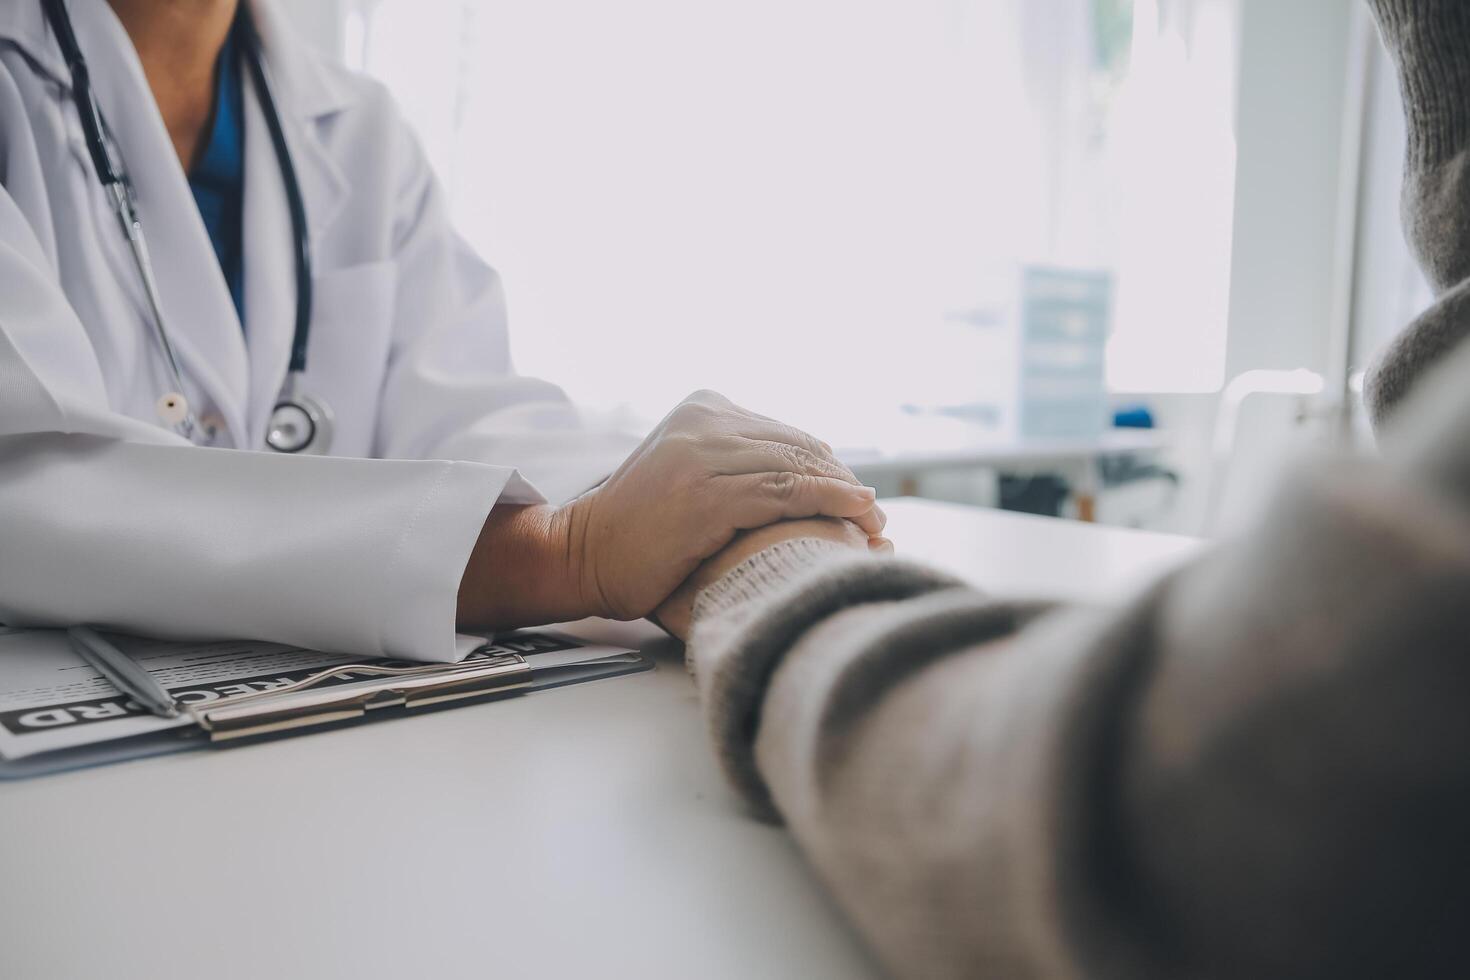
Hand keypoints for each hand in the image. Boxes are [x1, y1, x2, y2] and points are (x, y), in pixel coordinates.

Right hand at [564, 390, 884, 620]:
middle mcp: (704, 421)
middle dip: (841, 479)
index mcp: (702, 407)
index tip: (854, 494)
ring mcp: (704, 456)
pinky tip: (859, 515)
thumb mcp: (684, 470)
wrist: (582, 554)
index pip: (785, 432)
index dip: (827, 465)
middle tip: (874, 513)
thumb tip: (795, 471)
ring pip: (798, 467)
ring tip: (876, 522)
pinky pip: (787, 493)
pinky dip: (831, 502)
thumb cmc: (637, 528)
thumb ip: (730, 459)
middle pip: (798, 446)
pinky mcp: (708, 496)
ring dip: (846, 494)